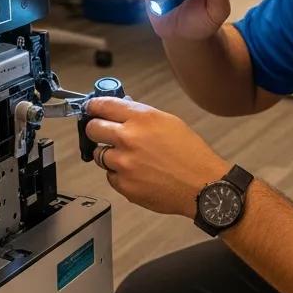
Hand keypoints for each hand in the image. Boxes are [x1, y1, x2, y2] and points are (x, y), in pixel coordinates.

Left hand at [83, 97, 229, 218]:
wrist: (202, 186)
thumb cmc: (191, 154)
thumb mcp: (169, 122)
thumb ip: (142, 117)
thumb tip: (122, 113)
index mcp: (141, 118)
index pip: (103, 105)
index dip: (93, 106)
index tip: (90, 109)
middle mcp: (128, 138)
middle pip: (93, 129)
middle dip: (95, 129)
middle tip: (102, 133)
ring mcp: (123, 163)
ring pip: (100, 155)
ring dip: (110, 155)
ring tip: (130, 159)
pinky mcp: (123, 185)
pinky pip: (110, 176)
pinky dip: (119, 174)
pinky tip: (137, 174)